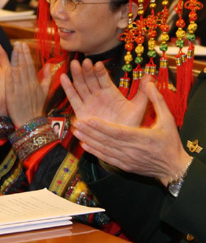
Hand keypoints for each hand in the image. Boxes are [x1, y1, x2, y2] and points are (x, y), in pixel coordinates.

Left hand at [6, 42, 51, 127]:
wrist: (31, 123)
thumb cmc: (38, 107)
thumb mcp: (45, 92)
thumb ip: (47, 77)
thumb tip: (48, 65)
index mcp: (35, 83)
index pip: (30, 65)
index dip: (26, 54)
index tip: (23, 45)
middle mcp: (27, 85)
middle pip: (23, 66)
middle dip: (20, 54)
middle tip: (18, 43)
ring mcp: (19, 91)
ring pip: (16, 73)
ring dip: (14, 61)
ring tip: (13, 49)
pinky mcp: (11, 97)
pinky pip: (10, 84)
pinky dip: (9, 76)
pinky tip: (8, 66)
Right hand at [61, 59, 148, 126]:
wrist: (121, 143)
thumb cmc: (129, 125)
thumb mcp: (138, 108)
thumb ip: (143, 92)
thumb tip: (150, 76)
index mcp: (110, 92)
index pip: (103, 78)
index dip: (99, 71)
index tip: (97, 64)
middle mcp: (98, 95)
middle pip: (90, 79)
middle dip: (86, 70)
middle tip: (83, 62)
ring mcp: (89, 102)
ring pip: (81, 86)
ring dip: (77, 75)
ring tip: (74, 65)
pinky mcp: (81, 112)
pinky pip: (73, 99)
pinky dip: (68, 88)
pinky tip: (64, 77)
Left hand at [73, 80, 190, 185]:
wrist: (174, 169)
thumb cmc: (170, 143)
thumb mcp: (168, 120)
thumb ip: (157, 101)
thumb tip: (150, 83)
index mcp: (140, 138)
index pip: (117, 132)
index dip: (102, 126)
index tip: (89, 119)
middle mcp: (131, 150)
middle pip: (106, 141)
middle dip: (90, 132)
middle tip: (76, 123)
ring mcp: (126, 160)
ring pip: (104, 150)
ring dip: (89, 140)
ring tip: (76, 131)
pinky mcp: (125, 167)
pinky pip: (107, 158)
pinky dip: (94, 151)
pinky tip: (85, 145)